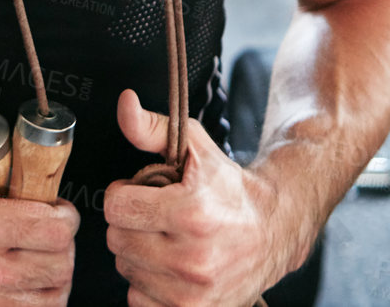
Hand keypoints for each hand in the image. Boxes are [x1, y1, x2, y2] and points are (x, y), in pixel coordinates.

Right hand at [0, 139, 77, 305]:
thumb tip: (23, 135)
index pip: (55, 230)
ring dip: (55, 278)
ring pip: (51, 300)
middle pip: (59, 266)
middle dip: (64, 246)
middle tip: (54, 234)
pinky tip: (30, 287)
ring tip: (46, 261)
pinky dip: (37, 303)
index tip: (60, 211)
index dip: (66, 217)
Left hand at [104, 90, 287, 305]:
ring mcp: (193, 291)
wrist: (273, 230)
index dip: (124, 194)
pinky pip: (139, 301)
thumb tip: (125, 103)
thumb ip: (153, 128)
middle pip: (117, 240)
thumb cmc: (230, 189)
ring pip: (126, 271)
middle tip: (156, 216)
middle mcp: (192, 257)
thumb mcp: (195, 148)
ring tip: (166, 240)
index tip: (139, 193)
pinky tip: (169, 267)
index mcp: (191, 212)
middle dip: (131, 223)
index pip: (116, 207)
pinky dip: (148, 285)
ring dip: (139, 254)